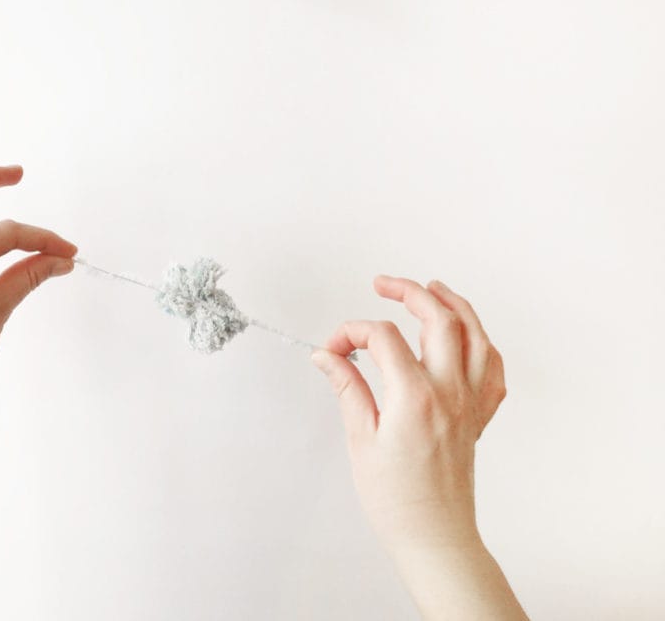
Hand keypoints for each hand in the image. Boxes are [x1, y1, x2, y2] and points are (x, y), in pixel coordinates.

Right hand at [311, 275, 505, 554]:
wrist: (434, 536)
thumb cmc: (396, 499)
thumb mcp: (360, 440)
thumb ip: (348, 388)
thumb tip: (327, 356)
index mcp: (414, 397)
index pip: (383, 338)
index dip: (352, 333)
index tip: (333, 347)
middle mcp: (450, 392)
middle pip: (439, 319)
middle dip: (410, 292)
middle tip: (383, 284)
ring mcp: (470, 402)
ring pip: (475, 334)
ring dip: (454, 305)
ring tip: (432, 289)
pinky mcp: (480, 416)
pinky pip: (492, 367)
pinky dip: (481, 342)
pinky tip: (466, 337)